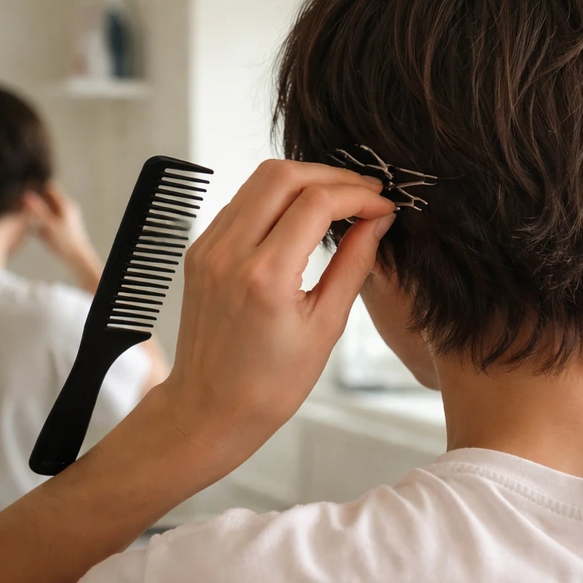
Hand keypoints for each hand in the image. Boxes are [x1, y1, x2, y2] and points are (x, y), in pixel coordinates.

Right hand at [23, 184, 99, 277]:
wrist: (77, 257)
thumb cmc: (65, 242)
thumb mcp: (48, 225)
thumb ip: (37, 210)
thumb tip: (26, 195)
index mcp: (65, 204)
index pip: (49, 187)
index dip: (35, 186)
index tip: (21, 187)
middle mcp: (66, 208)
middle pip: (47, 197)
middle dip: (33, 197)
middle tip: (17, 199)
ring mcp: (63, 216)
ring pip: (46, 207)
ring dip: (34, 208)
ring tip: (19, 209)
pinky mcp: (60, 225)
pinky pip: (47, 216)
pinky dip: (38, 217)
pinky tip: (27, 221)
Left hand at [157, 159, 394, 471]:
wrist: (209, 408)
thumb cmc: (269, 384)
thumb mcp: (326, 327)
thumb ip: (354, 266)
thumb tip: (378, 222)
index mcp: (265, 277)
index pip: (317, 202)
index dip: (357, 195)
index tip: (382, 205)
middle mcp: (230, 253)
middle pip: (284, 174)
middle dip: (333, 175)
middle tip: (366, 194)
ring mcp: (208, 248)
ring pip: (259, 180)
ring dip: (305, 180)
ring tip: (340, 200)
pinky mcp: (201, 250)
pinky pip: (242, 202)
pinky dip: (278, 197)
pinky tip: (304, 216)